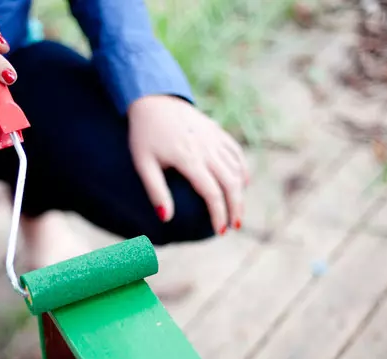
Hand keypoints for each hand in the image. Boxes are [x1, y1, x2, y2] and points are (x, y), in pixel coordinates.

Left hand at [128, 95, 249, 233]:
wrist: (152, 99)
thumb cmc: (144, 135)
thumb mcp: (143, 164)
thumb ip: (156, 191)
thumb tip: (166, 218)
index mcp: (189, 159)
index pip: (212, 193)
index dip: (218, 214)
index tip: (219, 231)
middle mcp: (206, 149)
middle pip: (230, 183)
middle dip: (235, 207)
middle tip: (234, 226)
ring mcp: (214, 139)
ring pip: (236, 168)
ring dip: (240, 191)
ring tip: (238, 209)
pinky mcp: (216, 131)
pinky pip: (235, 152)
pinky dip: (242, 168)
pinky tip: (242, 182)